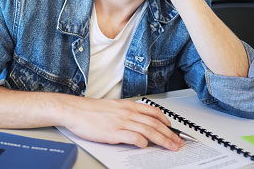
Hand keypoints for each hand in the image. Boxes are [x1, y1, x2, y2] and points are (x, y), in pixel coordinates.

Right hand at [64, 98, 183, 150]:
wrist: (74, 110)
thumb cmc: (90, 110)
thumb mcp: (112, 107)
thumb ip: (125, 113)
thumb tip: (137, 122)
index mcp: (127, 105)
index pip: (153, 111)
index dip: (166, 120)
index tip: (173, 128)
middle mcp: (127, 113)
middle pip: (155, 123)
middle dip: (170, 134)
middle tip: (178, 142)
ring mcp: (121, 122)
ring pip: (149, 131)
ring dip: (163, 140)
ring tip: (171, 147)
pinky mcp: (114, 132)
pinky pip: (134, 138)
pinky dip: (143, 143)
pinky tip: (146, 147)